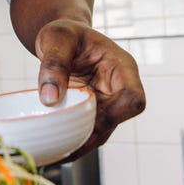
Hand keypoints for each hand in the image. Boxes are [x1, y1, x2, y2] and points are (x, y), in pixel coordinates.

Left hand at [34, 20, 144, 157]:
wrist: (62, 37)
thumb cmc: (65, 32)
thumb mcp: (56, 38)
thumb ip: (54, 63)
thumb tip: (50, 100)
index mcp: (122, 68)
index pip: (133, 99)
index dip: (114, 114)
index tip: (85, 116)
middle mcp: (119, 88)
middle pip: (116, 121)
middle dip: (91, 135)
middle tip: (61, 143)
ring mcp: (106, 103)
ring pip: (101, 133)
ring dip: (80, 143)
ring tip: (54, 152)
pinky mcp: (92, 112)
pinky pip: (87, 132)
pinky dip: (72, 141)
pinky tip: (53, 148)